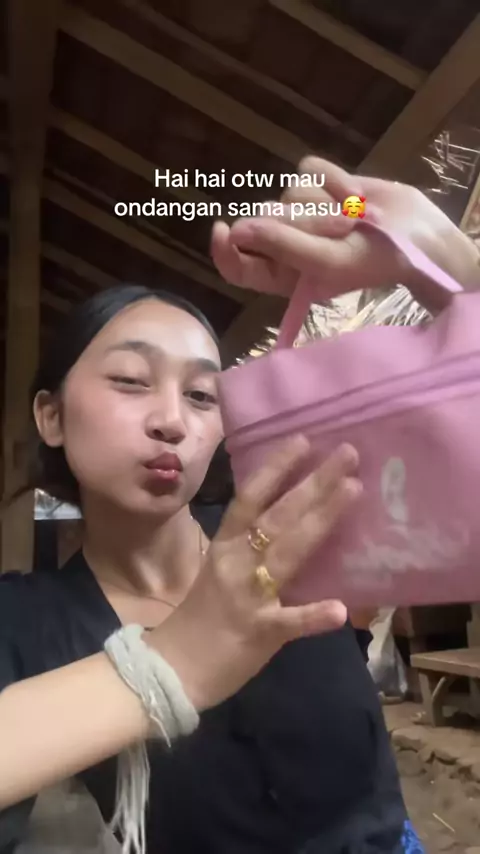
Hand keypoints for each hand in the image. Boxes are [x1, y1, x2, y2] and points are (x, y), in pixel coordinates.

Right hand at [151, 437, 360, 709]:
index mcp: (226, 545)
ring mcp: (249, 595)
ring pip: (288, 551)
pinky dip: (312, 615)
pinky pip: (289, 621)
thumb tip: (288, 521)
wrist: (174, 669)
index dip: (276, 468)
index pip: (251, 497)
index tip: (304, 440)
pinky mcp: (260, 632)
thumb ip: (251, 548)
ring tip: (353, 491)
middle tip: (348, 453)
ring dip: (321, 520)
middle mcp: (237, 562)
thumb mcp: (221, 571)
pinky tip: (339, 608)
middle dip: (315, 482)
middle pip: (279, 514)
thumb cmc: (200, 617)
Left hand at [211, 156, 479, 307]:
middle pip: (266, 219)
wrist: (416, 235)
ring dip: (325, 202)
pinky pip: (308, 168)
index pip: (238, 266)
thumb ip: (282, 246)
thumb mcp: (326, 262)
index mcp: (282, 274)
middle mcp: (286, 243)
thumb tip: (237, 229)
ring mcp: (302, 211)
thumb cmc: (372, 261)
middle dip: (303, 220)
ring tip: (354, 218)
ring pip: (289, 192)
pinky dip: (333, 178)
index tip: (225, 227)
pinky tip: (355, 195)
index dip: (224, 249)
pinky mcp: (319, 184)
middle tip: (339, 230)